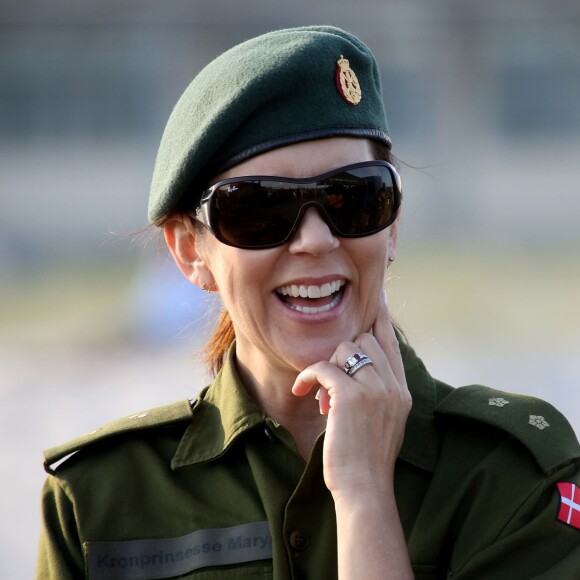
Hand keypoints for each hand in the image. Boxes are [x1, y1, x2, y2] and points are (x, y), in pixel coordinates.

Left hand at [292, 290, 411, 496]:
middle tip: (330, 382)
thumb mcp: (383, 420)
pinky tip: (302, 390)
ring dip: (326, 367)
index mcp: (402, 390)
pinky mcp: (351, 396)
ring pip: (345, 348)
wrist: (364, 488)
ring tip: (321, 397)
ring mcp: (375, 388)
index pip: (390, 341)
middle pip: (365, 339)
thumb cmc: (366, 458)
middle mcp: (393, 385)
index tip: (375, 299)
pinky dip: (309, 376)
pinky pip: (324, 367)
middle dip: (342, 353)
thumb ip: (377, 391)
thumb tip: (355, 366)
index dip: (380, 318)